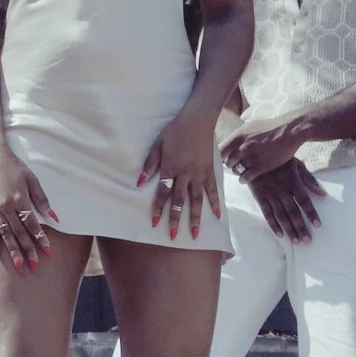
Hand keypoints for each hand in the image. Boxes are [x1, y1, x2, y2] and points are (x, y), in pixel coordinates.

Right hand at [0, 143, 56, 273]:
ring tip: (18, 266)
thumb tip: (54, 218)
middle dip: (28, 251)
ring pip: (5, 234)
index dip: (41, 239)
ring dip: (12, 251)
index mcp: (19, 199)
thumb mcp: (32, 180)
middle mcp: (6, 206)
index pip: (32, 224)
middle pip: (19, 233)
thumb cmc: (15, 167)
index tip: (48, 252)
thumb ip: (42, 199)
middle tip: (34, 267)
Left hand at [140, 110, 218, 241]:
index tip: (155, 222)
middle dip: (175, 218)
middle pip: (179, 200)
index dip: (158, 208)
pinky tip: (217, 217)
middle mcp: (185, 173)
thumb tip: (139, 183)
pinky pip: (213, 190)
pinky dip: (215, 204)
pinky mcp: (210, 171)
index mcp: (170, 167)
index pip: (163, 192)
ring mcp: (199, 173)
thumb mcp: (157, 144)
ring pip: (197, 200)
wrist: (197, 120)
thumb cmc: (174, 131)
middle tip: (172, 236)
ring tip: (194, 234)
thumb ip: (149, 164)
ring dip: (195, 218)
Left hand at [222, 116, 307, 182]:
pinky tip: (244, 179)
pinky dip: (243, 179)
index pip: (219, 150)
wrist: (289, 131)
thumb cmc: (270, 127)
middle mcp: (242, 148)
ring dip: (237, 172)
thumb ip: (239, 135)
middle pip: (227, 162)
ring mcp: (251, 158)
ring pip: (236, 170)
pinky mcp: (261, 167)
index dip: (220, 156)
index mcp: (238, 136)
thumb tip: (229, 140)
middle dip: (230, 164)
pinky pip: (246, 177)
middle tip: (234, 165)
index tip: (223, 158)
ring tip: (240, 170)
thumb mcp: (250, 126)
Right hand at [246, 157, 325, 243]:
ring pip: (281, 215)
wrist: (253, 154)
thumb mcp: (296, 164)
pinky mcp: (259, 197)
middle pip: (293, 212)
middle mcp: (282, 190)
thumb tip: (323, 193)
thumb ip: (309, 179)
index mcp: (292, 181)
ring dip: (289, 229)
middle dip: (301, 227)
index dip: (311, 213)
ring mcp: (270, 195)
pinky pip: (267, 213)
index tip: (318, 225)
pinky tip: (280, 234)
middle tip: (307, 241)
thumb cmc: (278, 159)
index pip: (304, 201)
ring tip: (297, 241)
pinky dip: (273, 224)